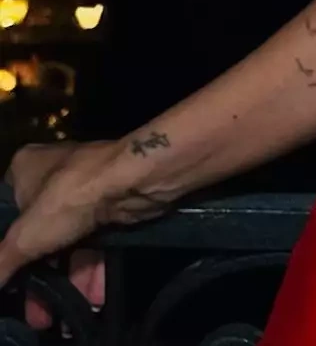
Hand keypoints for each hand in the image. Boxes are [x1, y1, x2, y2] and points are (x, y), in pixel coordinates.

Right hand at [0, 141, 127, 325]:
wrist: (134, 182)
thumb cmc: (68, 199)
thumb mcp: (23, 237)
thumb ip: (2, 263)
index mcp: (24, 170)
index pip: (6, 214)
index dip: (5, 250)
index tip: (7, 278)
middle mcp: (53, 176)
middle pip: (37, 234)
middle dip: (37, 276)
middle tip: (36, 309)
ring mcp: (84, 191)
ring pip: (67, 241)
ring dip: (66, 279)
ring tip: (58, 313)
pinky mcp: (109, 205)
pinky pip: (93, 242)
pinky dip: (90, 268)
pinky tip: (91, 296)